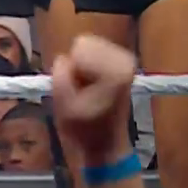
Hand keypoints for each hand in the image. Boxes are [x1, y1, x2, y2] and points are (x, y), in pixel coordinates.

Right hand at [50, 34, 136, 164]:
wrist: (105, 144)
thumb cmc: (84, 129)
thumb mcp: (64, 105)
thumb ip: (60, 75)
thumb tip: (63, 58)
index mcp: (114, 70)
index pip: (79, 48)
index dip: (72, 70)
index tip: (78, 91)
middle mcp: (125, 60)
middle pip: (85, 43)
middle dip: (78, 65)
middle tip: (81, 90)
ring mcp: (126, 60)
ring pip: (89, 46)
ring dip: (83, 66)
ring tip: (88, 89)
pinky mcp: (123, 62)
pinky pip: (95, 51)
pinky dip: (90, 66)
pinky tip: (93, 85)